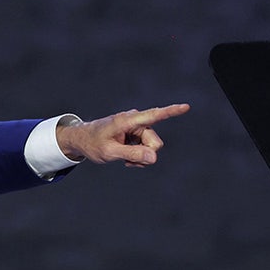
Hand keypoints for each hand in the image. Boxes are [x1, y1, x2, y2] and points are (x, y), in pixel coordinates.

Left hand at [57, 103, 189, 166]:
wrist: (83, 140)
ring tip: (125, 160)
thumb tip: (154, 158)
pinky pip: (146, 148)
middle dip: (146, 155)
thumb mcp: (110, 153)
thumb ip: (132, 155)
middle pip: (155, 143)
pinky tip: (127, 158)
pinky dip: (138, 156)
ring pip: (152, 147)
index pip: (153, 115)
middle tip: (128, 163)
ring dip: (141, 157)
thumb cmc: (93, 144)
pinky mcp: (137, 133)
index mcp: (127, 121)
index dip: (171, 112)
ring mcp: (137, 127)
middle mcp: (135, 121)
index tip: (186, 107)